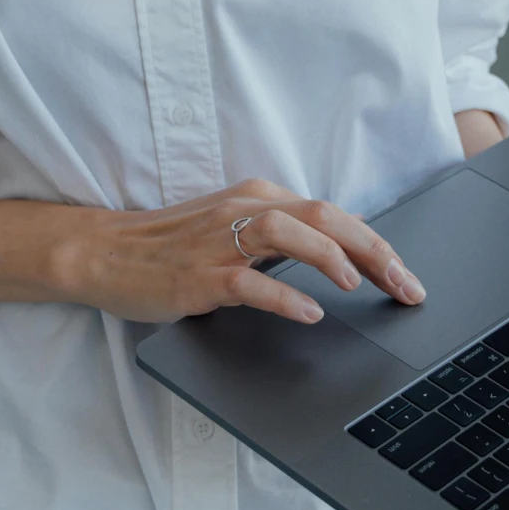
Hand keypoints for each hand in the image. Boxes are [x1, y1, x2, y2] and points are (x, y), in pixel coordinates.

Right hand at [60, 177, 422, 324]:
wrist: (102, 252)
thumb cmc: (170, 246)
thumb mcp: (232, 228)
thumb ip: (281, 234)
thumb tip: (342, 247)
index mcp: (256, 197)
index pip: (332, 213)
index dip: (377, 243)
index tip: (406, 275)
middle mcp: (243, 211)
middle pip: (323, 216)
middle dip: (373, 249)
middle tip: (406, 284)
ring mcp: (219, 242)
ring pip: (288, 232)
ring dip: (331, 256)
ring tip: (359, 283)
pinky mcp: (198, 275)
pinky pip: (248, 281)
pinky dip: (283, 295)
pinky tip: (309, 312)